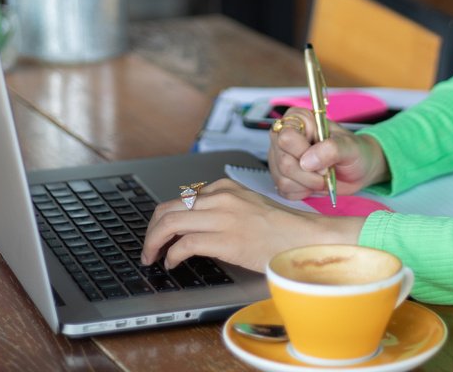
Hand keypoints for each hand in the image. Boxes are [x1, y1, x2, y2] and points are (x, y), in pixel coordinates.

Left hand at [139, 179, 362, 271]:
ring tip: (151, 257)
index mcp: (224, 188)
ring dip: (153, 243)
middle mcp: (220, 198)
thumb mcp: (247, 207)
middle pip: (167, 209)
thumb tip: (194, 226)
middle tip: (148, 247)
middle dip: (151, 230)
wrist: (304, 238)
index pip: (180, 199)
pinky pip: (184, 244)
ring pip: (169, 223)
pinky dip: (171, 256)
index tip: (159, 234)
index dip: (163, 219)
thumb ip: (221, 210)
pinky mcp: (225, 239)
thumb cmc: (281, 230)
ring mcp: (222, 217)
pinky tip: (172, 264)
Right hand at [268, 111, 388, 201]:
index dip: (304, 153)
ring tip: (322, 177)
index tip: (323, 160)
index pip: (286, 137)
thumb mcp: (350, 147)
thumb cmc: (354, 152)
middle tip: (326, 171)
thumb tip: (307, 161)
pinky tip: (314, 183)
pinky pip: (284, 191)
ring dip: (308, 184)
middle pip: (284, 161)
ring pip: (283, 179)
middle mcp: (284, 136)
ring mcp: (280, 157)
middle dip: (309, 174)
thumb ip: (331, 149)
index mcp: (299, 120)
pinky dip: (303, 192)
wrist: (359, 170)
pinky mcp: (281, 176)